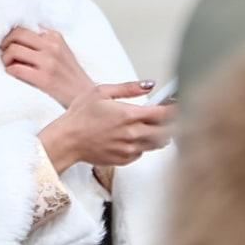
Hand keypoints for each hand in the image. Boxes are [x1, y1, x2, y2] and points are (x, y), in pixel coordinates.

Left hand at [2, 26, 93, 107]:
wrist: (85, 96)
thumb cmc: (70, 76)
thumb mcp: (61, 51)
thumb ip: (44, 43)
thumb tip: (16, 39)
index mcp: (55, 37)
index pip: (25, 28)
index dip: (13, 36)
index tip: (9, 44)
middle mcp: (53, 46)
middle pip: (17, 34)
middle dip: (5, 43)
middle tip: (5, 53)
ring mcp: (49, 62)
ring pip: (13, 50)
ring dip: (6, 58)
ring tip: (10, 65)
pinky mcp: (44, 79)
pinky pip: (16, 69)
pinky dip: (10, 71)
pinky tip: (14, 74)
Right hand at [39, 82, 174, 172]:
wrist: (67, 141)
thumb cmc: (80, 115)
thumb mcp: (101, 92)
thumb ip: (128, 88)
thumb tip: (149, 84)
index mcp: (129, 115)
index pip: (164, 114)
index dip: (174, 108)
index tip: (177, 104)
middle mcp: (132, 134)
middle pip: (166, 131)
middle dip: (171, 123)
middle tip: (168, 116)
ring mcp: (130, 149)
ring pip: (157, 144)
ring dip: (160, 134)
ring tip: (153, 125)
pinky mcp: (125, 159)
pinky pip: (143, 152)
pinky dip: (144, 145)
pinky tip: (135, 136)